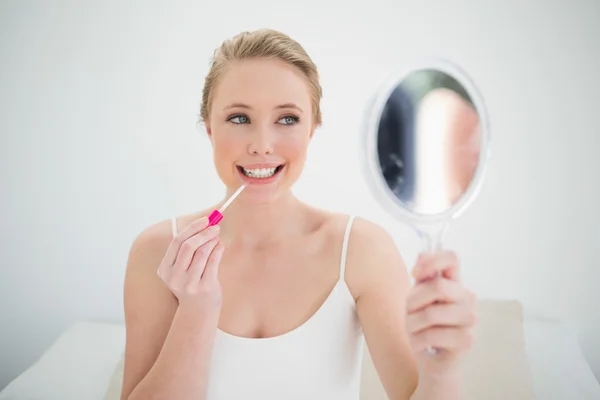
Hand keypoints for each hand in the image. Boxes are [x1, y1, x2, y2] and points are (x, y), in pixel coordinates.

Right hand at [157, 216, 224, 310]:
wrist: (199, 311)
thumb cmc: (191, 282)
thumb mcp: (182, 268)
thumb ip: (188, 248)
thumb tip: (205, 223)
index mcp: (165, 270)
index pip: (177, 242)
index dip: (192, 228)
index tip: (205, 220)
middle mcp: (174, 277)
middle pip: (189, 246)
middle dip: (204, 233)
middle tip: (216, 226)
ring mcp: (189, 284)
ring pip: (202, 253)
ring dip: (212, 241)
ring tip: (217, 237)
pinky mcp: (205, 287)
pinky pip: (213, 262)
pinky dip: (218, 250)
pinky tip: (221, 245)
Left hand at [405, 250, 476, 378]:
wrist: (432, 360)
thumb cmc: (425, 327)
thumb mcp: (418, 299)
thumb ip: (422, 277)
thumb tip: (422, 253)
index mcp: (455, 283)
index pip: (452, 257)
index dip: (430, 261)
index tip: (415, 274)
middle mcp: (467, 297)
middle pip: (438, 286)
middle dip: (414, 301)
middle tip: (410, 312)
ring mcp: (469, 319)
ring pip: (431, 313)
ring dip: (412, 324)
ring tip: (415, 331)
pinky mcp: (466, 340)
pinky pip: (432, 335)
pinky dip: (417, 341)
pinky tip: (421, 344)